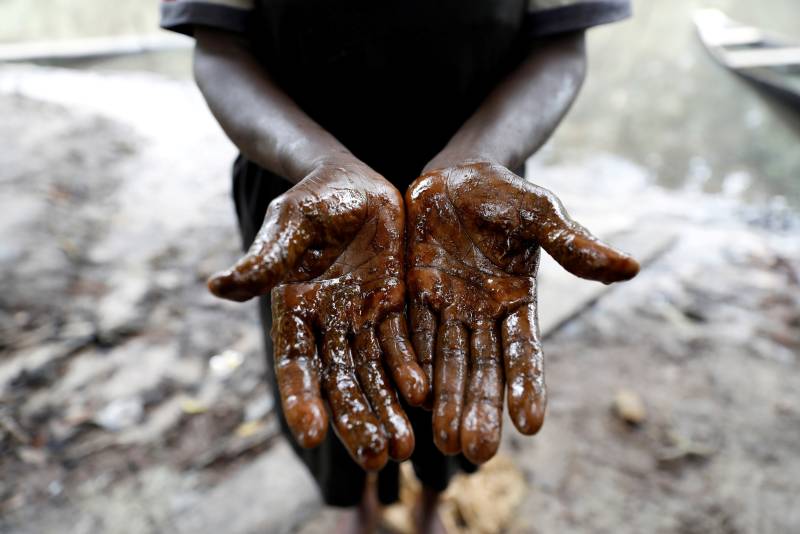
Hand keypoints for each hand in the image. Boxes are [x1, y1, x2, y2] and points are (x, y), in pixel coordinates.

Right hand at [209, 160, 427, 470]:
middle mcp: (329, 323)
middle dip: (355, 417)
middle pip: (341, 379)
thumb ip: (266, 259)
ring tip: (401, 447)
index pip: (296, 361)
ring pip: (375, 371)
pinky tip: (423, 393)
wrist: (353, 181)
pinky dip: (412, 367)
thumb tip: (217, 286)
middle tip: (374, 458)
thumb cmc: (312, 198)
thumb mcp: (289, 224)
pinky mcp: (395, 305)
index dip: (301, 397)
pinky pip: (405, 341)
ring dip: (387, 407)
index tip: (310, 433)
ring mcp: (364, 317)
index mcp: (295, 309)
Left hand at [406, 161, 638, 463]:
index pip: (524, 351)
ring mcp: (445, 308)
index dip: (527, 385)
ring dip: (444, 400)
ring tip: (443, 442)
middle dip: (479, 408)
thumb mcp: (540, 214)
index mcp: (516, 301)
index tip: (532, 425)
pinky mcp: (411, 296)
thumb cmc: (505, 193)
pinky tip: (410, 397)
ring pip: (444, 361)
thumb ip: (573, 244)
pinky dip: (409, 364)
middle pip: (481, 368)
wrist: (455, 176)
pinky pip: (409, 334)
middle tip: (476, 452)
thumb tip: (631, 267)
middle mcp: (481, 314)